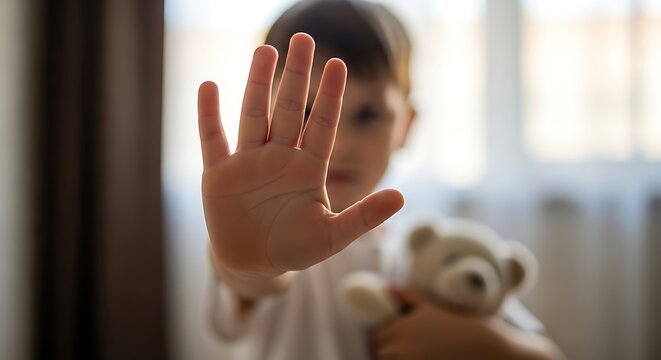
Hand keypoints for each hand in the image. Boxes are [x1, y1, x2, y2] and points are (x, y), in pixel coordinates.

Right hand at [198, 33, 403, 277]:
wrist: (256, 265)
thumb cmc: (297, 248)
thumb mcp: (333, 236)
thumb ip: (364, 217)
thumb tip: (401, 197)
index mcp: (309, 168)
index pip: (323, 124)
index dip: (331, 96)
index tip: (338, 64)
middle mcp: (280, 157)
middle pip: (290, 109)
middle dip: (297, 76)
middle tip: (303, 39)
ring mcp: (249, 162)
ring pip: (254, 115)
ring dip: (257, 84)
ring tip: (264, 51)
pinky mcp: (219, 175)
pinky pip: (212, 139)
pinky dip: (209, 115)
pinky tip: (208, 87)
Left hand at [371, 288, 504, 359]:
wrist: (487, 346)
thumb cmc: (461, 324)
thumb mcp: (432, 307)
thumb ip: (408, 297)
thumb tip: (389, 287)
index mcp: (401, 327)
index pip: (377, 336)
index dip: (385, 337)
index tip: (397, 338)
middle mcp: (401, 346)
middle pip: (380, 352)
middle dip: (390, 350)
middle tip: (408, 347)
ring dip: (397, 357)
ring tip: (417, 353)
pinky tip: (423, 358)